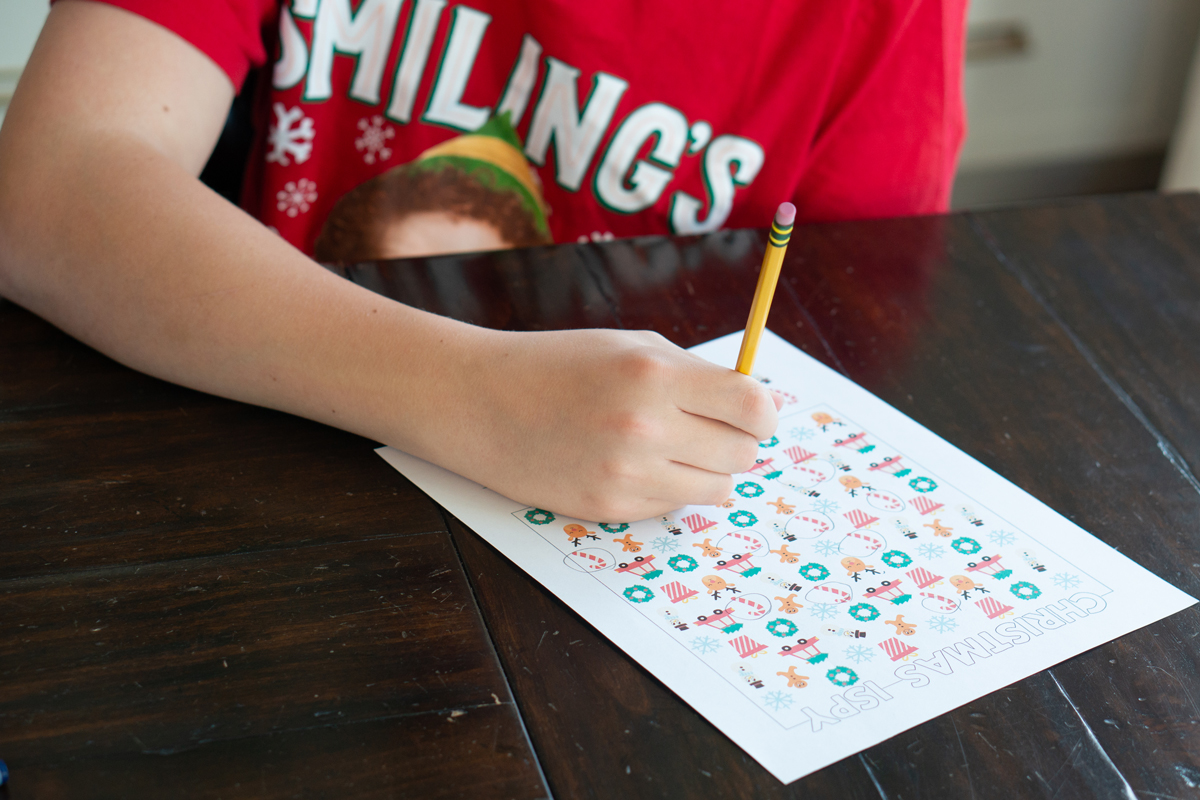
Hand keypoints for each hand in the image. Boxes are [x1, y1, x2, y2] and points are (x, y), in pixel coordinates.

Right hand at [433, 328, 780, 521]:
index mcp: (655, 375)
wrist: (480, 403)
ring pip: (716, 489)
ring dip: (705, 470)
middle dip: (735, 442)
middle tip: (708, 430)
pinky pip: (673, 506)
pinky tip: (632, 465)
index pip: (753, 408)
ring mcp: (627, 475)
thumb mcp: (631, 347)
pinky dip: (668, 488)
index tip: (753, 414)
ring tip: (671, 448)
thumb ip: (695, 375)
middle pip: (742, 454)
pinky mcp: (609, 508)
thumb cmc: (559, 366)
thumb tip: (755, 407)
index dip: (762, 414)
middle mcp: (645, 428)